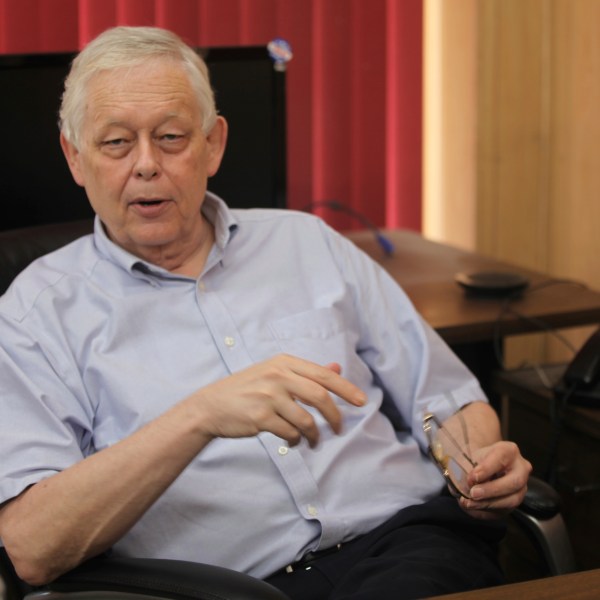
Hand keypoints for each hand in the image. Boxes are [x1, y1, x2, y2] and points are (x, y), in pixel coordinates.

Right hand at [189, 354, 366, 447]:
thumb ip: (305, 372)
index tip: (362, 401)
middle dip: (335, 416)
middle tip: (338, 429)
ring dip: (314, 435)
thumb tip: (336, 367)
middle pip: (320, 396)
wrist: (211, 406)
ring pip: (306, 419)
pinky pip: (290, 433)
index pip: (323, 375)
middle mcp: (278, 375)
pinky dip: (296, 440)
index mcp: (284, 362)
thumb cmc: (246, 389)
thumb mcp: (274, 372)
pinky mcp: (260, 417)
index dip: (346, 388)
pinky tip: (292, 441)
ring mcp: (268, 396)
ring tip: (312, 442)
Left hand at [459, 441, 531, 518]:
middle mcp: (521, 469)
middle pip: (514, 482)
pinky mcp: (514, 502)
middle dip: (492, 490)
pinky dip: (486, 511)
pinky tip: (473, 508)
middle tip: (473, 493)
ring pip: (511, 500)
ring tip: (469, 503)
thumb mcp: (468, 458)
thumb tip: (460, 488)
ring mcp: (521, 487)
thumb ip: (463, 470)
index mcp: (509, 451)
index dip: (487, 469)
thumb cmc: (476, 460)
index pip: (501, 457)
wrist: (482, 466)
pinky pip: (504, 511)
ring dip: (488, 504)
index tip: (472, 477)